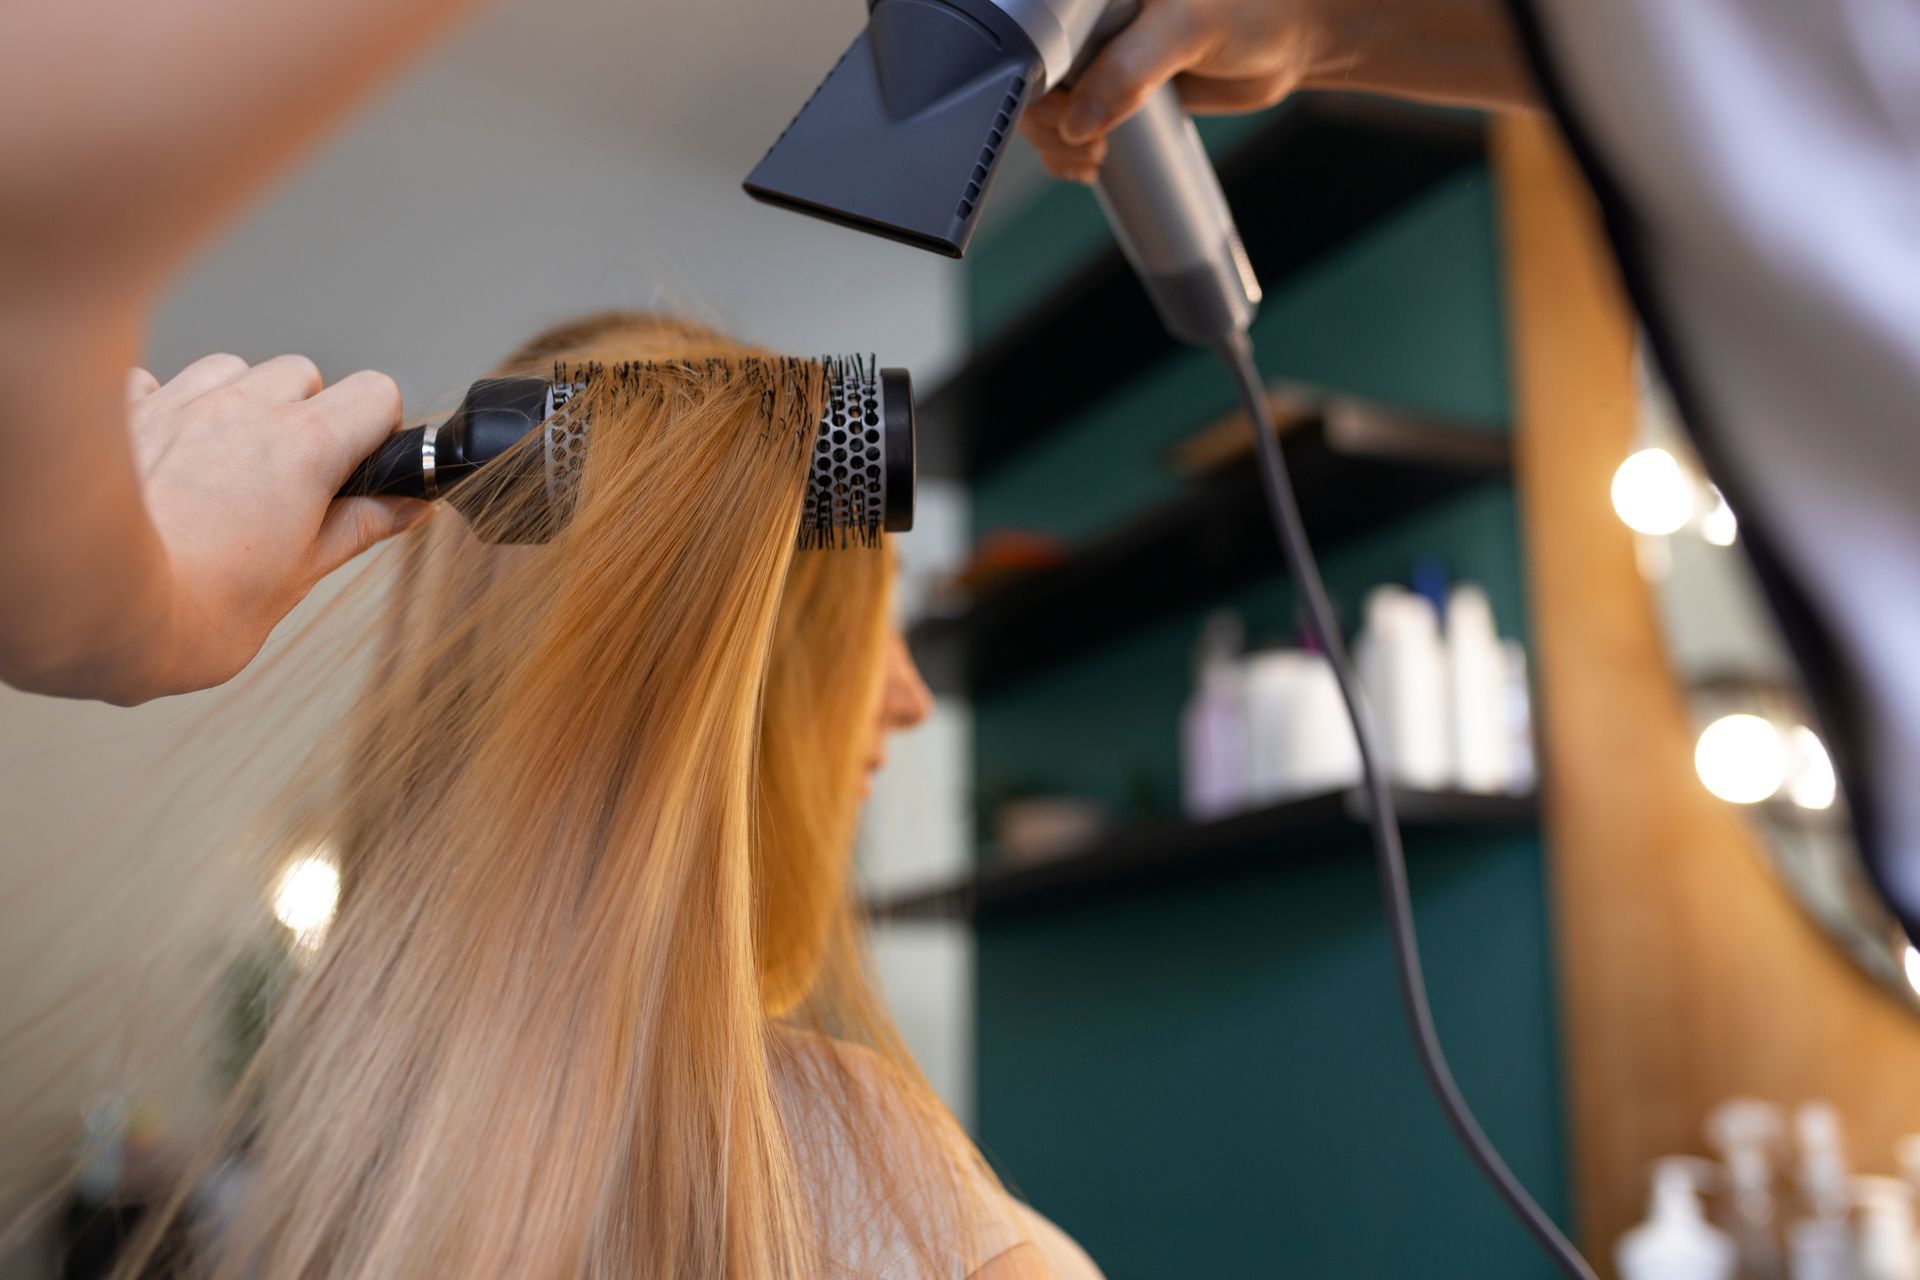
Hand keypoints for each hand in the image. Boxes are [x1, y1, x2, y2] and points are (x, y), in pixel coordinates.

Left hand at [121, 352, 429, 700]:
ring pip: (231, 369)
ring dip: (237, 403)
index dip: (376, 429)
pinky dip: (166, 408)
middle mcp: (244, 408)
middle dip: (303, 415)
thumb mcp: (299, 579)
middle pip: (301, 375)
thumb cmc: (192, 609)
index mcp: (304, 449)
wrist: (89, 605)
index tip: (363, 466)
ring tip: (222, 462)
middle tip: (287, 478)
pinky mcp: (126, 409)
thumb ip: (358, 529)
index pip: (376, 394)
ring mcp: (180, 401)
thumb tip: (405, 508)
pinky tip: (162, 452)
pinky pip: (156, 383)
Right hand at [1021, 0, 1344, 181]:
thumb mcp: (1187, 30)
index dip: (1032, 75)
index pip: (1036, 30)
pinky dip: (1072, 149)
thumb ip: (1131, 69)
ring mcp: (1101, 51)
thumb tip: (1078, 120)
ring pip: (1049, 103)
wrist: (1294, 38)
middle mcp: (1090, 14)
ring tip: (1091, 159)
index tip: (1059, 111)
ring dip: (1056, 142)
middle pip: (1033, 72)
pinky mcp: (1117, 84)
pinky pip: (1076, 119)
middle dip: (1046, 119)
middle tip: (1081, 145)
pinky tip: (1090, 162)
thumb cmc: (1254, 8)